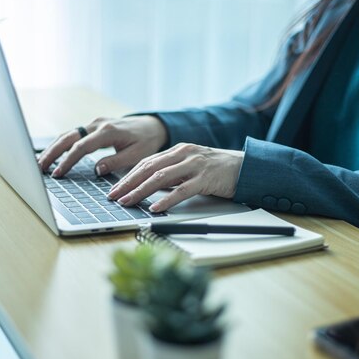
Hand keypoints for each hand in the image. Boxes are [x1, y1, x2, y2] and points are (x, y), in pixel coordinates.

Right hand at [37, 115, 167, 176]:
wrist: (152, 126)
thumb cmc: (146, 141)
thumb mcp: (137, 155)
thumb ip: (116, 162)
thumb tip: (96, 170)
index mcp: (109, 131)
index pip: (82, 146)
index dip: (68, 160)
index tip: (58, 173)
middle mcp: (98, 124)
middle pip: (68, 137)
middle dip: (52, 152)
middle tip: (39, 168)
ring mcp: (94, 123)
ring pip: (68, 134)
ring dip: (53, 148)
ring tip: (40, 164)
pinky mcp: (93, 126)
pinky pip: (73, 135)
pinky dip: (61, 144)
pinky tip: (52, 155)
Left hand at [107, 143, 243, 211]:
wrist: (245, 167)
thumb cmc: (217, 169)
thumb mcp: (190, 166)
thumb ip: (172, 173)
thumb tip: (149, 188)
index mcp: (178, 150)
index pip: (146, 162)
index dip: (128, 175)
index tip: (115, 188)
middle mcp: (184, 154)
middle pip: (149, 168)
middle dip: (128, 183)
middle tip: (114, 196)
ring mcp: (194, 165)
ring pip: (161, 178)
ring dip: (141, 191)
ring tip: (128, 202)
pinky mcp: (205, 178)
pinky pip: (182, 190)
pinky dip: (166, 200)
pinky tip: (155, 208)